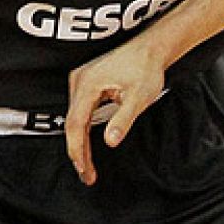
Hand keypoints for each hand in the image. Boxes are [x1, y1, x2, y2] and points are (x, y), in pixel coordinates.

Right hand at [66, 42, 170, 184]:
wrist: (152, 48)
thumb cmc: (147, 69)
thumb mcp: (139, 97)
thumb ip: (123, 119)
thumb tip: (110, 141)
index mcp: (88, 84)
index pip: (75, 124)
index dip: (77, 150)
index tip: (84, 170)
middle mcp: (79, 81)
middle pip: (72, 124)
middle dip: (79, 152)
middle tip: (88, 175)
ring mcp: (80, 80)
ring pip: (74, 118)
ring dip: (80, 142)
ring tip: (88, 166)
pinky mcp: (86, 82)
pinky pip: (79, 111)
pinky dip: (83, 130)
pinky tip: (88, 144)